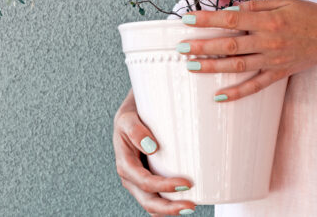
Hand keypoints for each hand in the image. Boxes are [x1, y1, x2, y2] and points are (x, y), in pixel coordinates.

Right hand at [113, 88, 196, 215]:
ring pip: (152, 203)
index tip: (186, 183)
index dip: (164, 187)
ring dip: (170, 210)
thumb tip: (152, 148)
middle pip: (148, 201)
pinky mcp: (149, 178)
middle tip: (191, 205)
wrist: (134, 110)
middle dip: (169, 208)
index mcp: (124, 165)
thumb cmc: (132, 114)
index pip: (145, 182)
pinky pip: (157, 197)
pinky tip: (184, 202)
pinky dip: (168, 204)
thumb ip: (136, 130)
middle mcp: (131, 177)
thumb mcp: (127, 117)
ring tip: (190, 206)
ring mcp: (139, 180)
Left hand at [178, 0, 316, 101]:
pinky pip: (255, 86)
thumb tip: (230, 8)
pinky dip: (236, 93)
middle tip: (180, 47)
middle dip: (202, 46)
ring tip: (190, 66)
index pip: (231, 18)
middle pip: (229, 45)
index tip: (186, 19)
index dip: (206, 19)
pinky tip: (218, 96)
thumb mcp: (282, 1)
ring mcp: (273, 60)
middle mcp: (268, 41)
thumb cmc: (308, 14)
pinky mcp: (279, 73)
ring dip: (212, 67)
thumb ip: (255, 5)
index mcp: (268, 20)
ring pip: (237, 66)